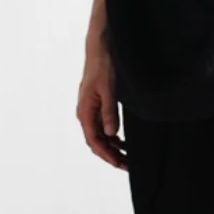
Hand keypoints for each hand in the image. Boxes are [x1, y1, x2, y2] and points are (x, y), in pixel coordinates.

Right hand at [76, 42, 128, 170]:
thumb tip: (112, 133)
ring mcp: (90, 110)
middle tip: (128, 165)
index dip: (107, 155)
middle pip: (97, 142)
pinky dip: (112, 136)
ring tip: (128, 157)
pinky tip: (122, 141)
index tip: (119, 164)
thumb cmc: (103, 66)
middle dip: (111, 155)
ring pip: (100, 136)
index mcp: (85, 112)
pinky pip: (103, 126)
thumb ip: (109, 111)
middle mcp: (85, 114)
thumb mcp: (109, 89)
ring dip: (113, 147)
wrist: (99, 48)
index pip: (94, 141)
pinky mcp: (97, 105)